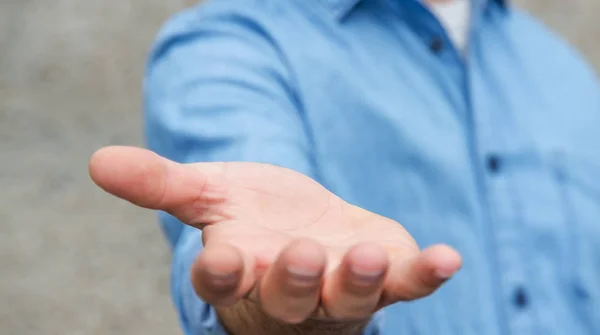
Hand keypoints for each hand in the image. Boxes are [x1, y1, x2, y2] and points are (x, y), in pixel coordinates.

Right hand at [89, 146, 460, 328]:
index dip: (222, 275)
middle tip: (299, 254)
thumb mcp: (208, 194)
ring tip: (365, 254)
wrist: (307, 226)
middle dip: (293, 280)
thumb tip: (98, 161)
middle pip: (288, 298)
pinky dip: (423, 275)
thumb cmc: (253, 218)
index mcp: (240, 273)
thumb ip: (160, 184)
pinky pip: (405, 284)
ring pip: (347, 297)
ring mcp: (340, 290)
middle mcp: (289, 293)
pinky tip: (446, 258)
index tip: (222, 259)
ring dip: (357, 280)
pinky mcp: (385, 276)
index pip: (223, 283)